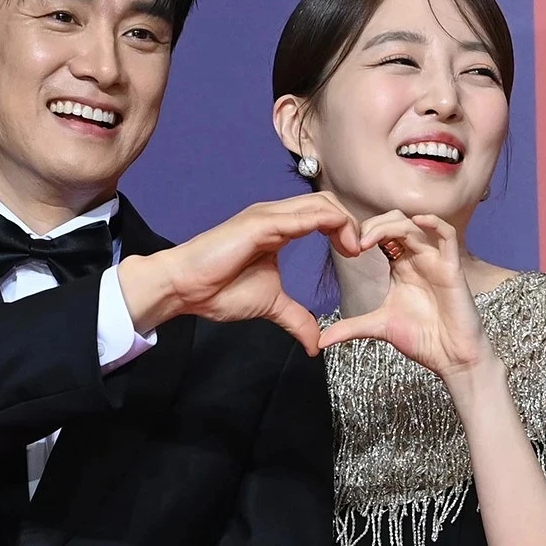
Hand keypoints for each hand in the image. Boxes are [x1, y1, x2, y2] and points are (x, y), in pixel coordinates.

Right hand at [120, 192, 360, 354]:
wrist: (184, 289)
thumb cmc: (218, 290)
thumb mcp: (270, 305)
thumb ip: (296, 318)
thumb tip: (315, 343)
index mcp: (278, 227)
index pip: (322, 214)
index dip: (345, 229)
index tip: (355, 256)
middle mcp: (275, 215)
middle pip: (327, 202)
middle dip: (352, 223)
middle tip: (361, 252)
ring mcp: (267, 216)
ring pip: (321, 204)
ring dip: (346, 223)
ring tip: (354, 249)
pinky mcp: (260, 224)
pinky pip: (304, 216)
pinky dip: (330, 225)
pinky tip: (341, 245)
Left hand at [318, 211, 491, 380]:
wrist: (450, 358)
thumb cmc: (422, 339)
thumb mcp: (378, 327)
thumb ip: (350, 328)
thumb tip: (320, 341)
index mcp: (401, 266)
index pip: (382, 234)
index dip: (363, 233)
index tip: (345, 247)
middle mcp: (418, 258)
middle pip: (396, 222)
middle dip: (373, 225)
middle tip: (356, 242)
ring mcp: (436, 261)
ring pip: (415, 225)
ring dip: (390, 226)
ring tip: (369, 240)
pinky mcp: (452, 268)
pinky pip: (448, 236)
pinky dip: (434, 223)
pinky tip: (417, 222)